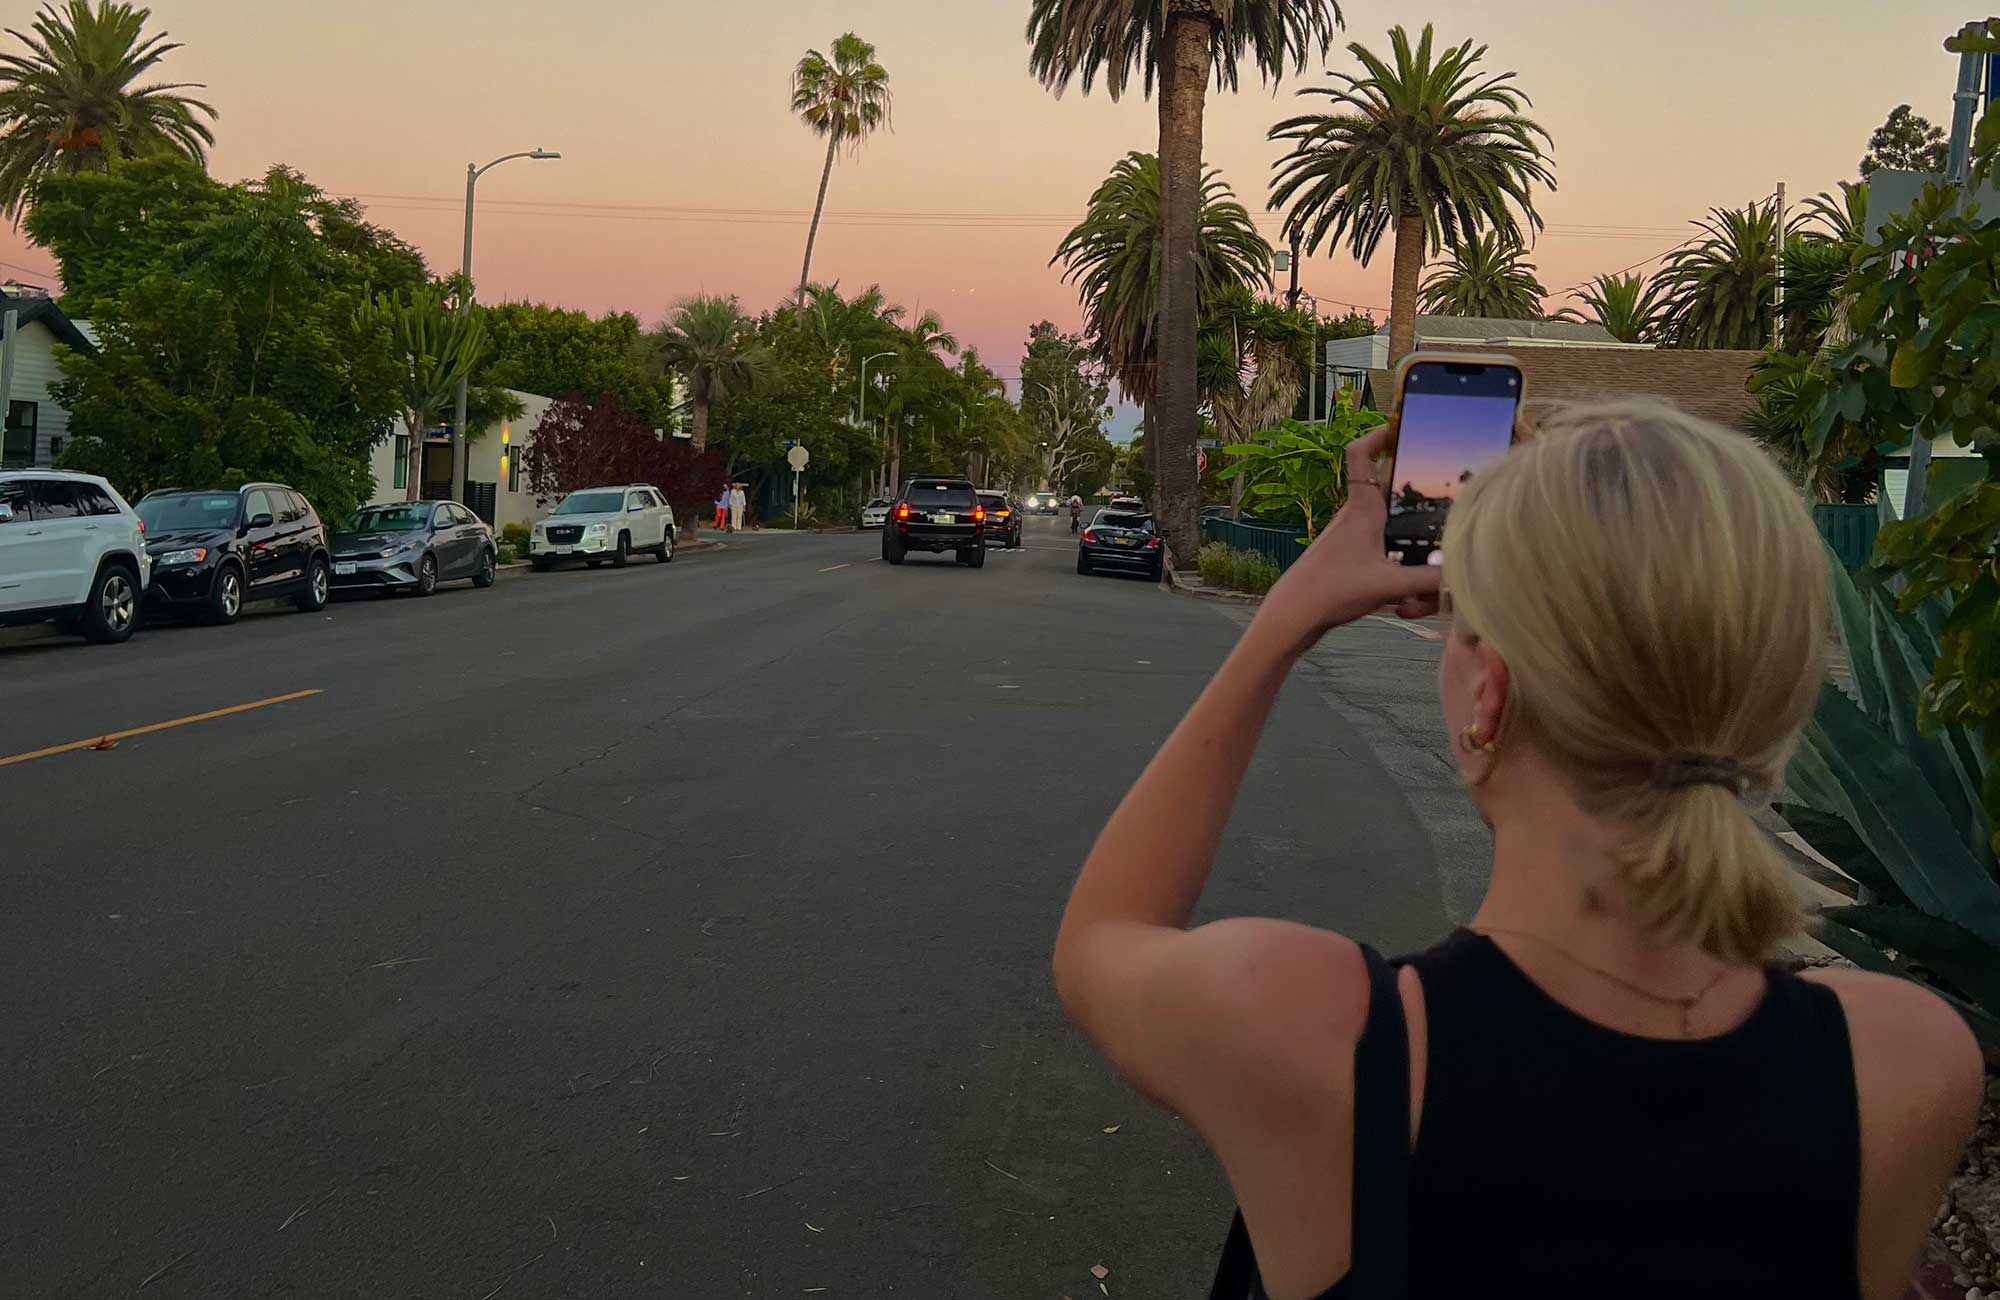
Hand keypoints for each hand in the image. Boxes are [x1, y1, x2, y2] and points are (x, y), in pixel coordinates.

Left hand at [1253, 420, 1443, 653]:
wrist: (1292, 618)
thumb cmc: (1330, 592)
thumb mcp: (1388, 585)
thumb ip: (1429, 580)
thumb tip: (1465, 573)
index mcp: (1362, 509)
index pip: (1362, 454)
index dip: (1381, 434)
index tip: (1404, 426)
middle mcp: (1358, 518)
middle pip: (1394, 499)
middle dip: (1421, 512)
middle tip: (1447, 517)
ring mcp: (1355, 540)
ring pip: (1395, 537)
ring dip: (1413, 563)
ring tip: (1416, 599)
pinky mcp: (1354, 563)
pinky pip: (1388, 562)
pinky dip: (1401, 582)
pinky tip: (1404, 609)